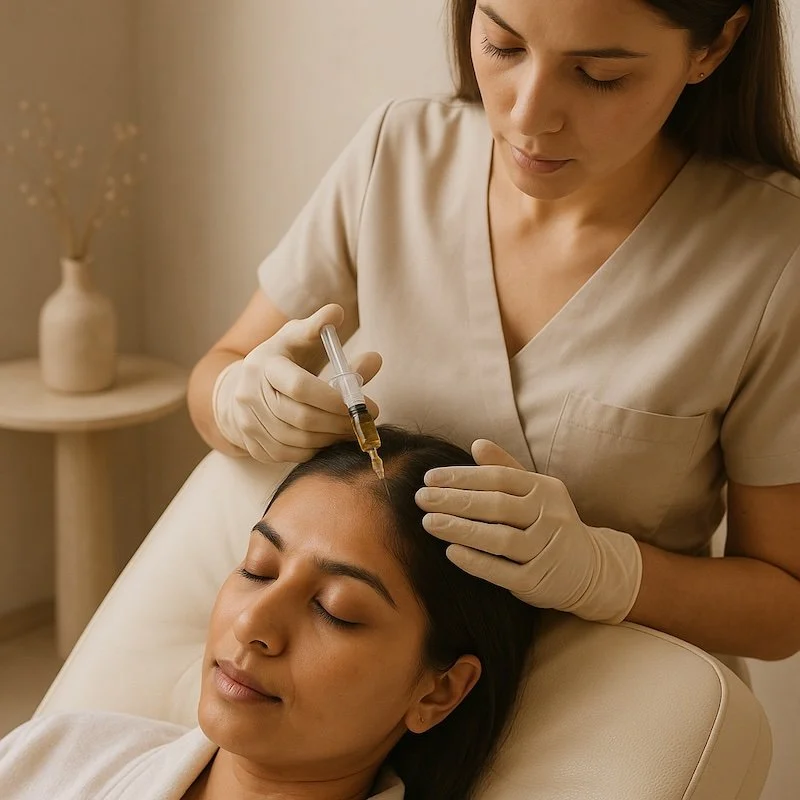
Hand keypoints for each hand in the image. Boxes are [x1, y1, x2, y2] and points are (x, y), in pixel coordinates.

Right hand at [212, 304, 381, 463]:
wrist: (246, 386)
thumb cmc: (284, 358)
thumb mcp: (298, 337)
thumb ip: (319, 328)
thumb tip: (338, 313)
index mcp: (264, 364)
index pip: (300, 386)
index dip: (333, 399)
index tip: (363, 403)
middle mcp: (249, 394)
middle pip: (301, 418)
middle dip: (338, 422)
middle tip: (363, 421)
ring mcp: (247, 422)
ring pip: (297, 440)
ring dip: (330, 438)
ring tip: (351, 429)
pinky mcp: (251, 444)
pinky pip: (289, 455)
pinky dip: (315, 450)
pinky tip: (329, 438)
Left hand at [415, 439, 641, 622]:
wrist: (590, 569)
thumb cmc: (549, 522)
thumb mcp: (535, 491)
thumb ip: (505, 468)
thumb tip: (477, 444)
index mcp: (545, 489)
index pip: (498, 479)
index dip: (462, 477)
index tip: (429, 478)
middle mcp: (549, 516)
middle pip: (495, 506)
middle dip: (454, 501)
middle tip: (421, 499)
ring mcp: (546, 550)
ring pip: (498, 538)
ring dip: (460, 529)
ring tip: (429, 523)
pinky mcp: (539, 581)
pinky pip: (503, 571)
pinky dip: (476, 562)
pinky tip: (451, 552)